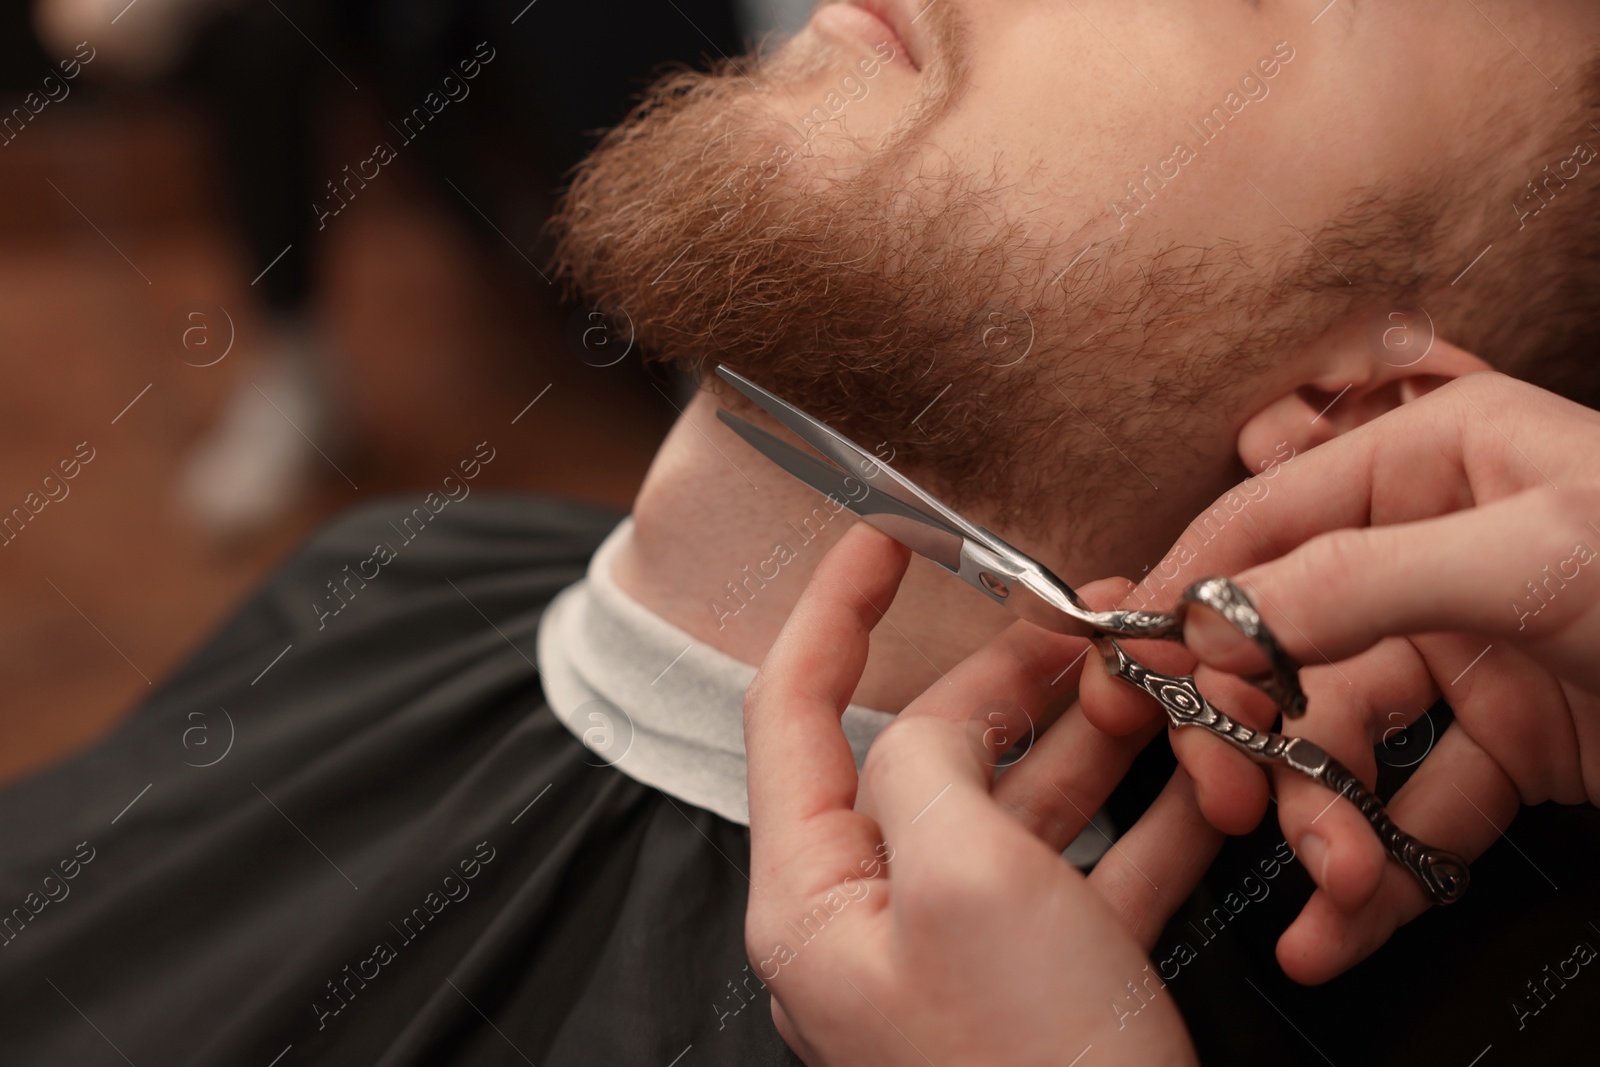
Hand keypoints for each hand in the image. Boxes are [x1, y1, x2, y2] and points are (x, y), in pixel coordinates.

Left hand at [744, 522, 1213, 1066]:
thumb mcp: (966, 881)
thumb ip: (932, 765)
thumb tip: (946, 721)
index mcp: (816, 896)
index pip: (793, 712)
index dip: (835, 611)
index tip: (888, 537)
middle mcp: (877, 921)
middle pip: (932, 752)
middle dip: (1015, 678)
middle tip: (1095, 621)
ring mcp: (967, 956)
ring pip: (1024, 808)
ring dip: (1097, 743)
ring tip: (1162, 689)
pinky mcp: (1048, 986)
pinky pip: (1090, 876)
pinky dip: (1145, 823)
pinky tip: (1204, 780)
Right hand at [1082, 366, 1599, 983]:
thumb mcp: (1534, 554)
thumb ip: (1360, 575)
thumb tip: (1217, 610)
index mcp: (1429, 464)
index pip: (1262, 520)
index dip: (1185, 593)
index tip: (1130, 670)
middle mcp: (1429, 554)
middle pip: (1283, 646)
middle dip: (1251, 731)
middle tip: (1230, 796)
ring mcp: (1464, 654)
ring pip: (1341, 741)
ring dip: (1319, 822)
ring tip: (1331, 881)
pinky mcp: (1505, 744)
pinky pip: (1412, 811)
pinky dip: (1374, 874)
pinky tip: (1341, 926)